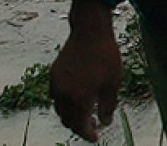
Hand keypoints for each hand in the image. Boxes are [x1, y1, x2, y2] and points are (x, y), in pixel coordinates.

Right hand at [50, 0, 121, 142]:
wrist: (90, 31)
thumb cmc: (105, 56)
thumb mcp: (112, 83)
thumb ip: (108, 106)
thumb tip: (104, 123)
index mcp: (78, 98)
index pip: (79, 125)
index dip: (87, 134)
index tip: (95, 138)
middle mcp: (63, 93)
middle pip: (67, 119)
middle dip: (78, 126)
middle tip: (91, 127)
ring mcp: (56, 83)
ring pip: (59, 109)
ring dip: (71, 115)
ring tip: (85, 114)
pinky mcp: (53, 74)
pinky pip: (56, 96)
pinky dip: (65, 103)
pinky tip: (77, 98)